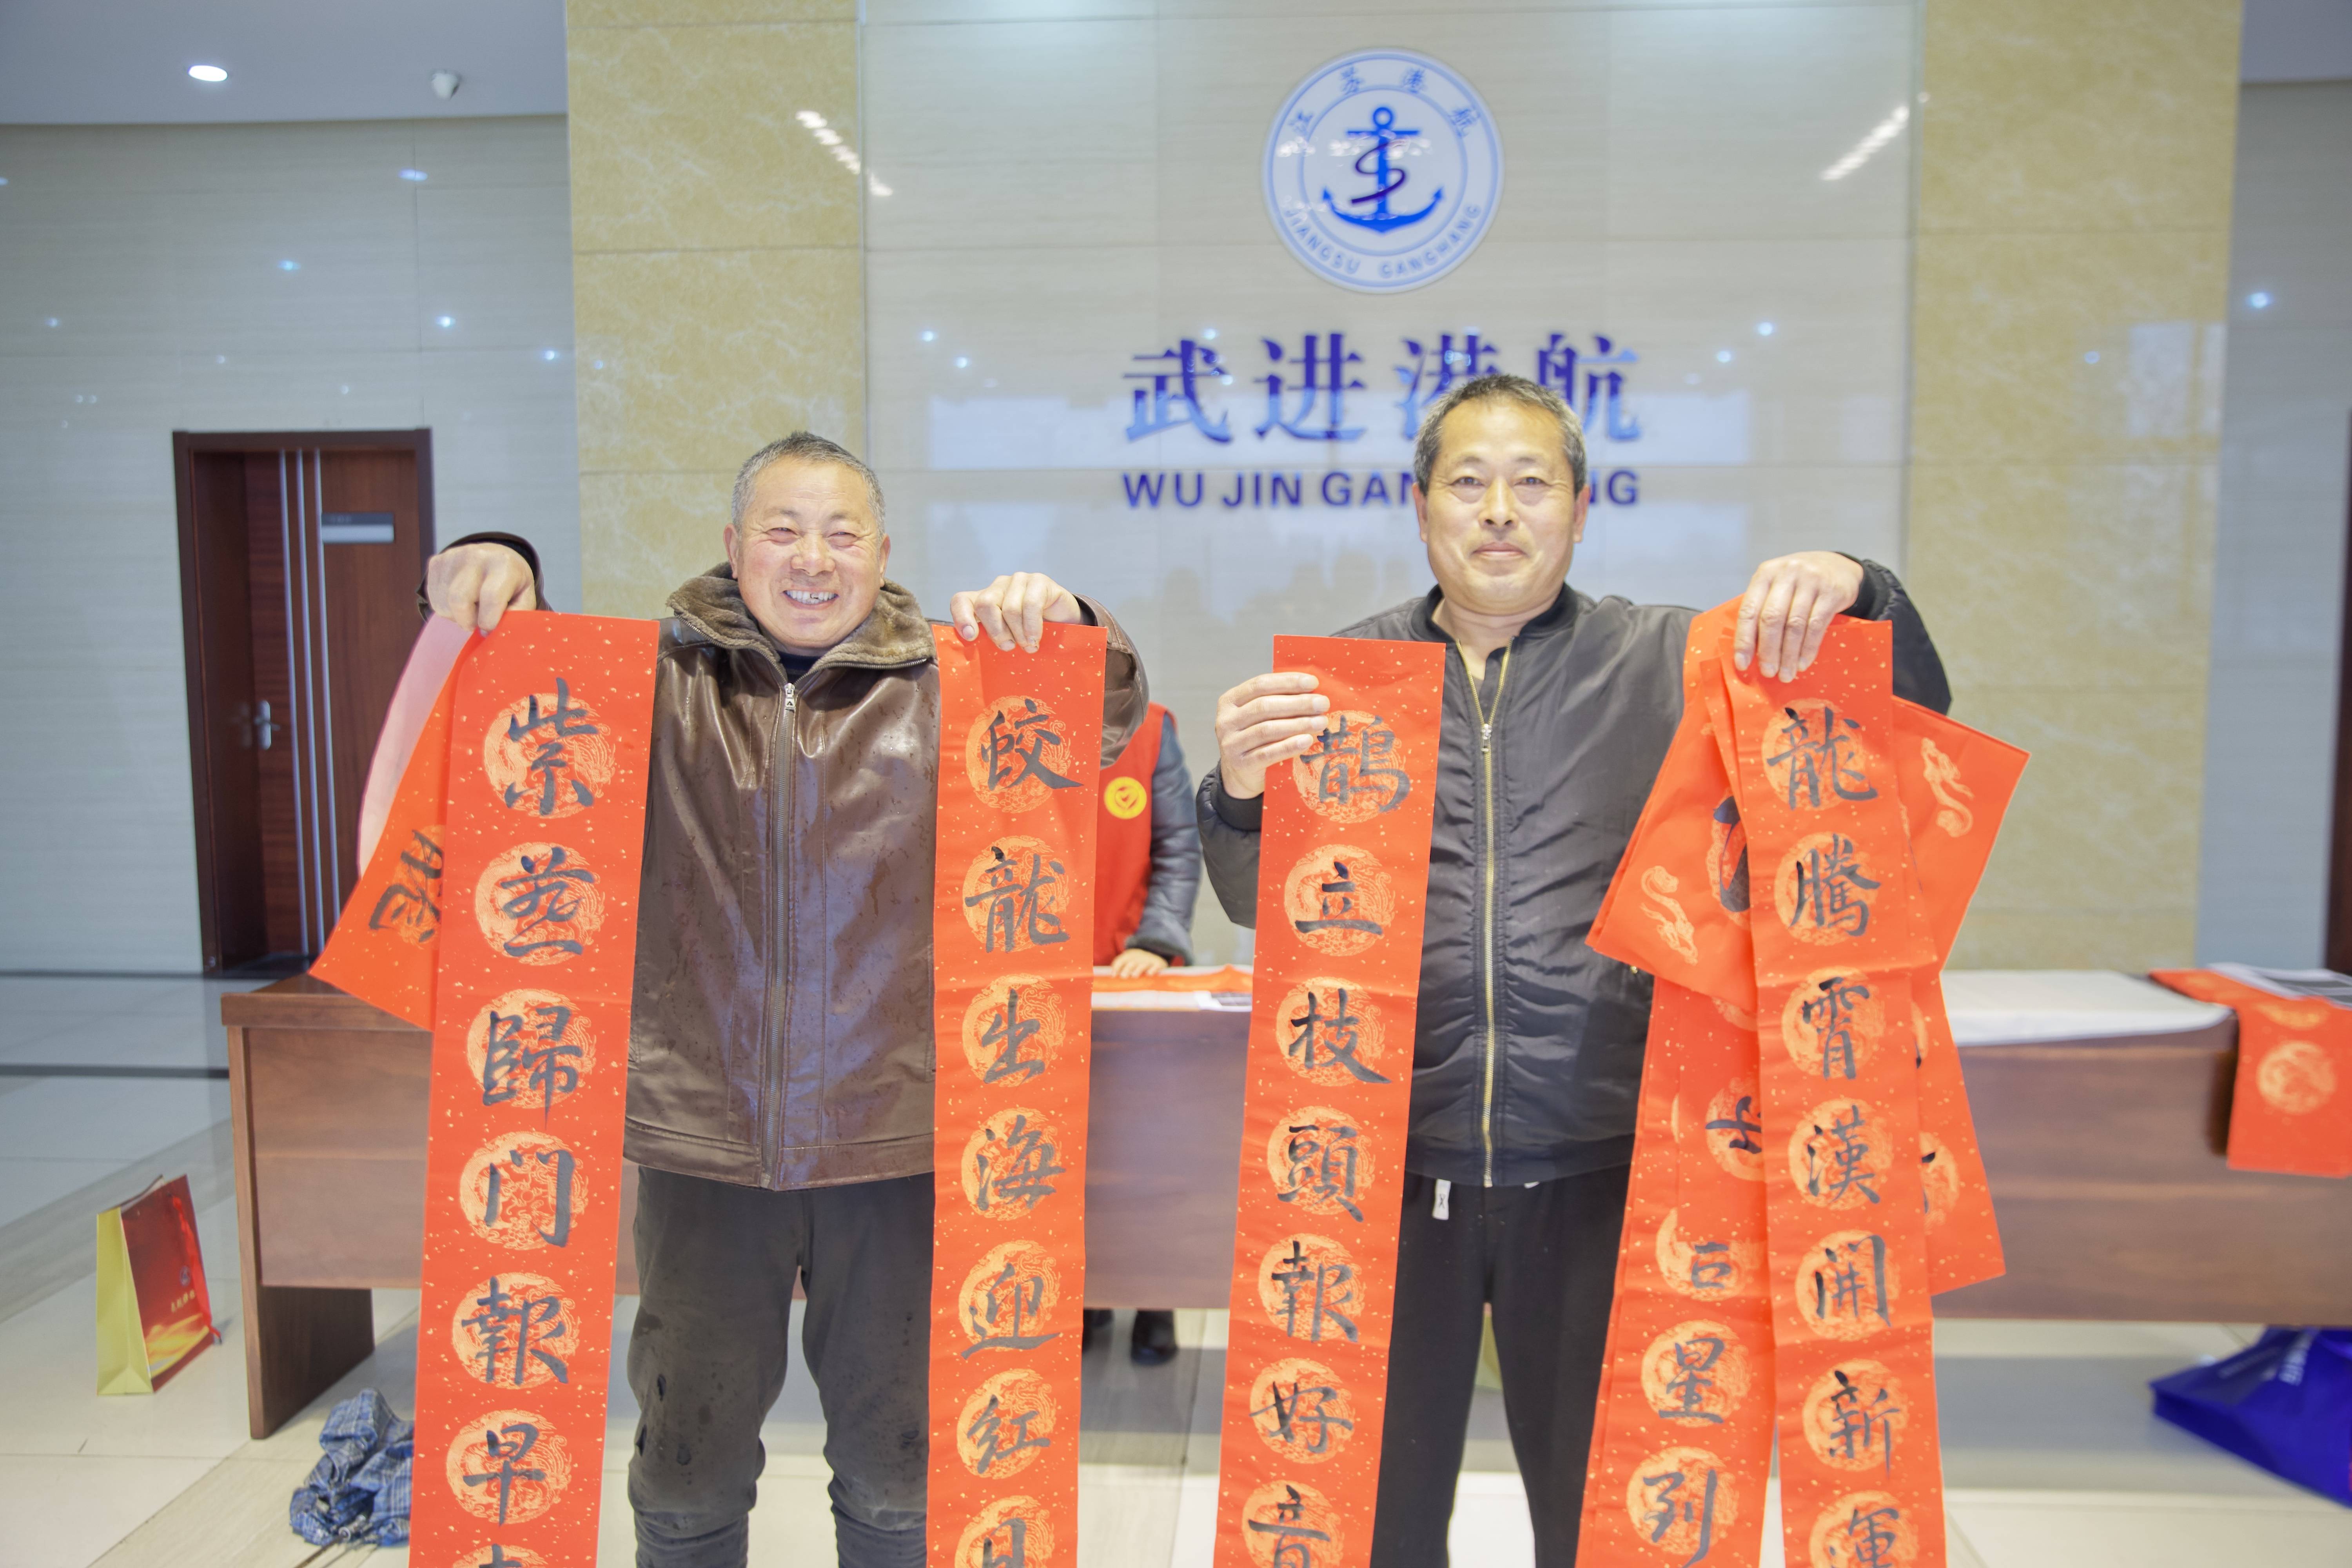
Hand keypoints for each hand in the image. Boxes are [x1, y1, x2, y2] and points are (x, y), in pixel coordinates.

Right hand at [426, 542, 536, 632]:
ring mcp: (452, 556)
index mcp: (504, 564)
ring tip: (471, 609)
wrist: (495, 556)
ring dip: (456, 616)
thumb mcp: (525, 598)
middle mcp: (476, 555)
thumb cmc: (511, 583)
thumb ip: (516, 616)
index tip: (489, 629)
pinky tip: (460, 601)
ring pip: (444, 603)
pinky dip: (445, 608)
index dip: (488, 621)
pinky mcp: (436, 562)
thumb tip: (493, 632)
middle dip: (467, 621)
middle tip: (477, 623)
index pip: (490, 597)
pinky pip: (433, 598)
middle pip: (459, 600)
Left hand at [949, 572, 1082, 651]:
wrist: (1065, 625)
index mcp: (984, 601)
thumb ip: (991, 642)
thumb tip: (976, 655)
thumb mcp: (1008, 640)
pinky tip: (1036, 637)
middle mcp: (998, 587)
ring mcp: (1018, 581)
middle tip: (1009, 647)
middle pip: (985, 604)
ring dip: (1020, 633)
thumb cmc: (1030, 636)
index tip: (971, 637)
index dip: (962, 617)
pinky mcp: (1038, 581)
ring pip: (1010, 608)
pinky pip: (1031, 604)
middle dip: (997, 631)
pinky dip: (1033, 626)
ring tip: (1028, 646)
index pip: (961, 601)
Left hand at [1108, 947, 1171, 977]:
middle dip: (1127, 969)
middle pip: (1132, 962)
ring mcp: (1149, 959)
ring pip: (1143, 964)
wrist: (1157, 959)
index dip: (1116, 967)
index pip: (1121, 959)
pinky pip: (1155, 966)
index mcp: (1130, 955)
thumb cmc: (1139, 964)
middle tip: (1123, 976)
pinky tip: (1149, 974)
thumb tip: (1112, 977)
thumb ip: (1121, 968)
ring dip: (1138, 970)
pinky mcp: (1159, 963)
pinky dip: (1152, 970)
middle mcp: (1139, 956)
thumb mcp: (1130, 963)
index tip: (1113, 975)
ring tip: (1134, 976)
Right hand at [1214, 672, 1329, 799]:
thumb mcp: (1258, 716)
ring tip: (1321, 722)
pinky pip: (1268, 753)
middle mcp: (1226, 720)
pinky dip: (1289, 746)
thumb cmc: (1255, 739)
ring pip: (1267, 729)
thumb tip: (1313, 691)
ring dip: (1298, 724)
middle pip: (1264, 706)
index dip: (1288, 682)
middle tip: (1323, 703)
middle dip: (1298, 703)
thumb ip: (1277, 701)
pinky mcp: (1241, 764)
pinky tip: (1307, 740)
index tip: (1313, 683)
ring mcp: (1231, 743)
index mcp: (1230, 700)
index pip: (1260, 685)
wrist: (1238, 775)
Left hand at [1733, 551, 1865, 678]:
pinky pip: (1817, 625)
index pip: (1749, 610)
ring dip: (1789, 654)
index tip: (1742, 663)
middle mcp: (1787, 574)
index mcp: (1765, 574)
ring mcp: (1811, 581)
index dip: (1744, 640)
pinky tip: (1803, 663)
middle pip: (1772, 618)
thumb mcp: (1777, 587)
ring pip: (1795, 625)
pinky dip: (1808, 648)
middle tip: (1768, 672)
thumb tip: (1750, 651)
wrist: (1838, 566)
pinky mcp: (1831, 592)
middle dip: (1768, 650)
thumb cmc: (1799, 583)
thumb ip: (1763, 610)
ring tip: (1786, 674)